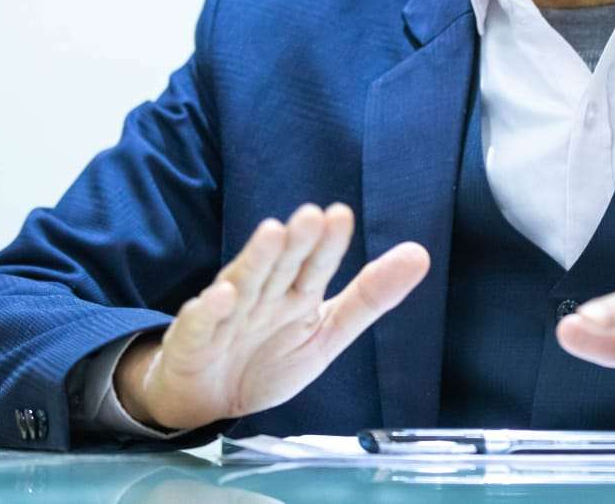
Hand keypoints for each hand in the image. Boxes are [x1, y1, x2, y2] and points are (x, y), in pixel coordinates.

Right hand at [115, 203, 427, 430]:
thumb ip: (370, 297)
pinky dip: (209, 311)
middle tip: (311, 216)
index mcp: (296, 294)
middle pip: (281, 266)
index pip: (316, 265)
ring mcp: (227, 314)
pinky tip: (221, 297)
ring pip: (244, 283)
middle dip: (296, 242)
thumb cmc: (268, 357)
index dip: (328, 244)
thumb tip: (421, 254)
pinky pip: (200, 323)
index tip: (340, 215)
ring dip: (257, 259)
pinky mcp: (193, 338)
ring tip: (273, 234)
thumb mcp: (327, 333)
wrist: (209, 399)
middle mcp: (263, 295)